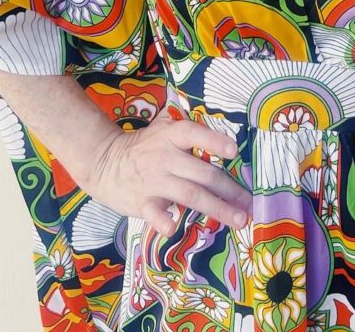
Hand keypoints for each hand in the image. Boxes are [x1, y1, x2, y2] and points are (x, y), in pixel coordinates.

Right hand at [85, 107, 252, 235]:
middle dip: (230, 189)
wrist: (105, 162)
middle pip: (203, 174)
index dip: (214, 141)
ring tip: (237, 220)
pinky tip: (173, 227)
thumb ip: (189, 128)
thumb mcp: (163, 128)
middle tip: (249, 203)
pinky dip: (163, 220)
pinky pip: (154, 213)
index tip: (234, 151)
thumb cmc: (144, 146)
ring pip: (191, 195)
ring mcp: (154, 180)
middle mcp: (165, 157)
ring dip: (217, 208)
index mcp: (172, 136)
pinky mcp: (142, 202)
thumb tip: (223, 130)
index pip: (195, 134)